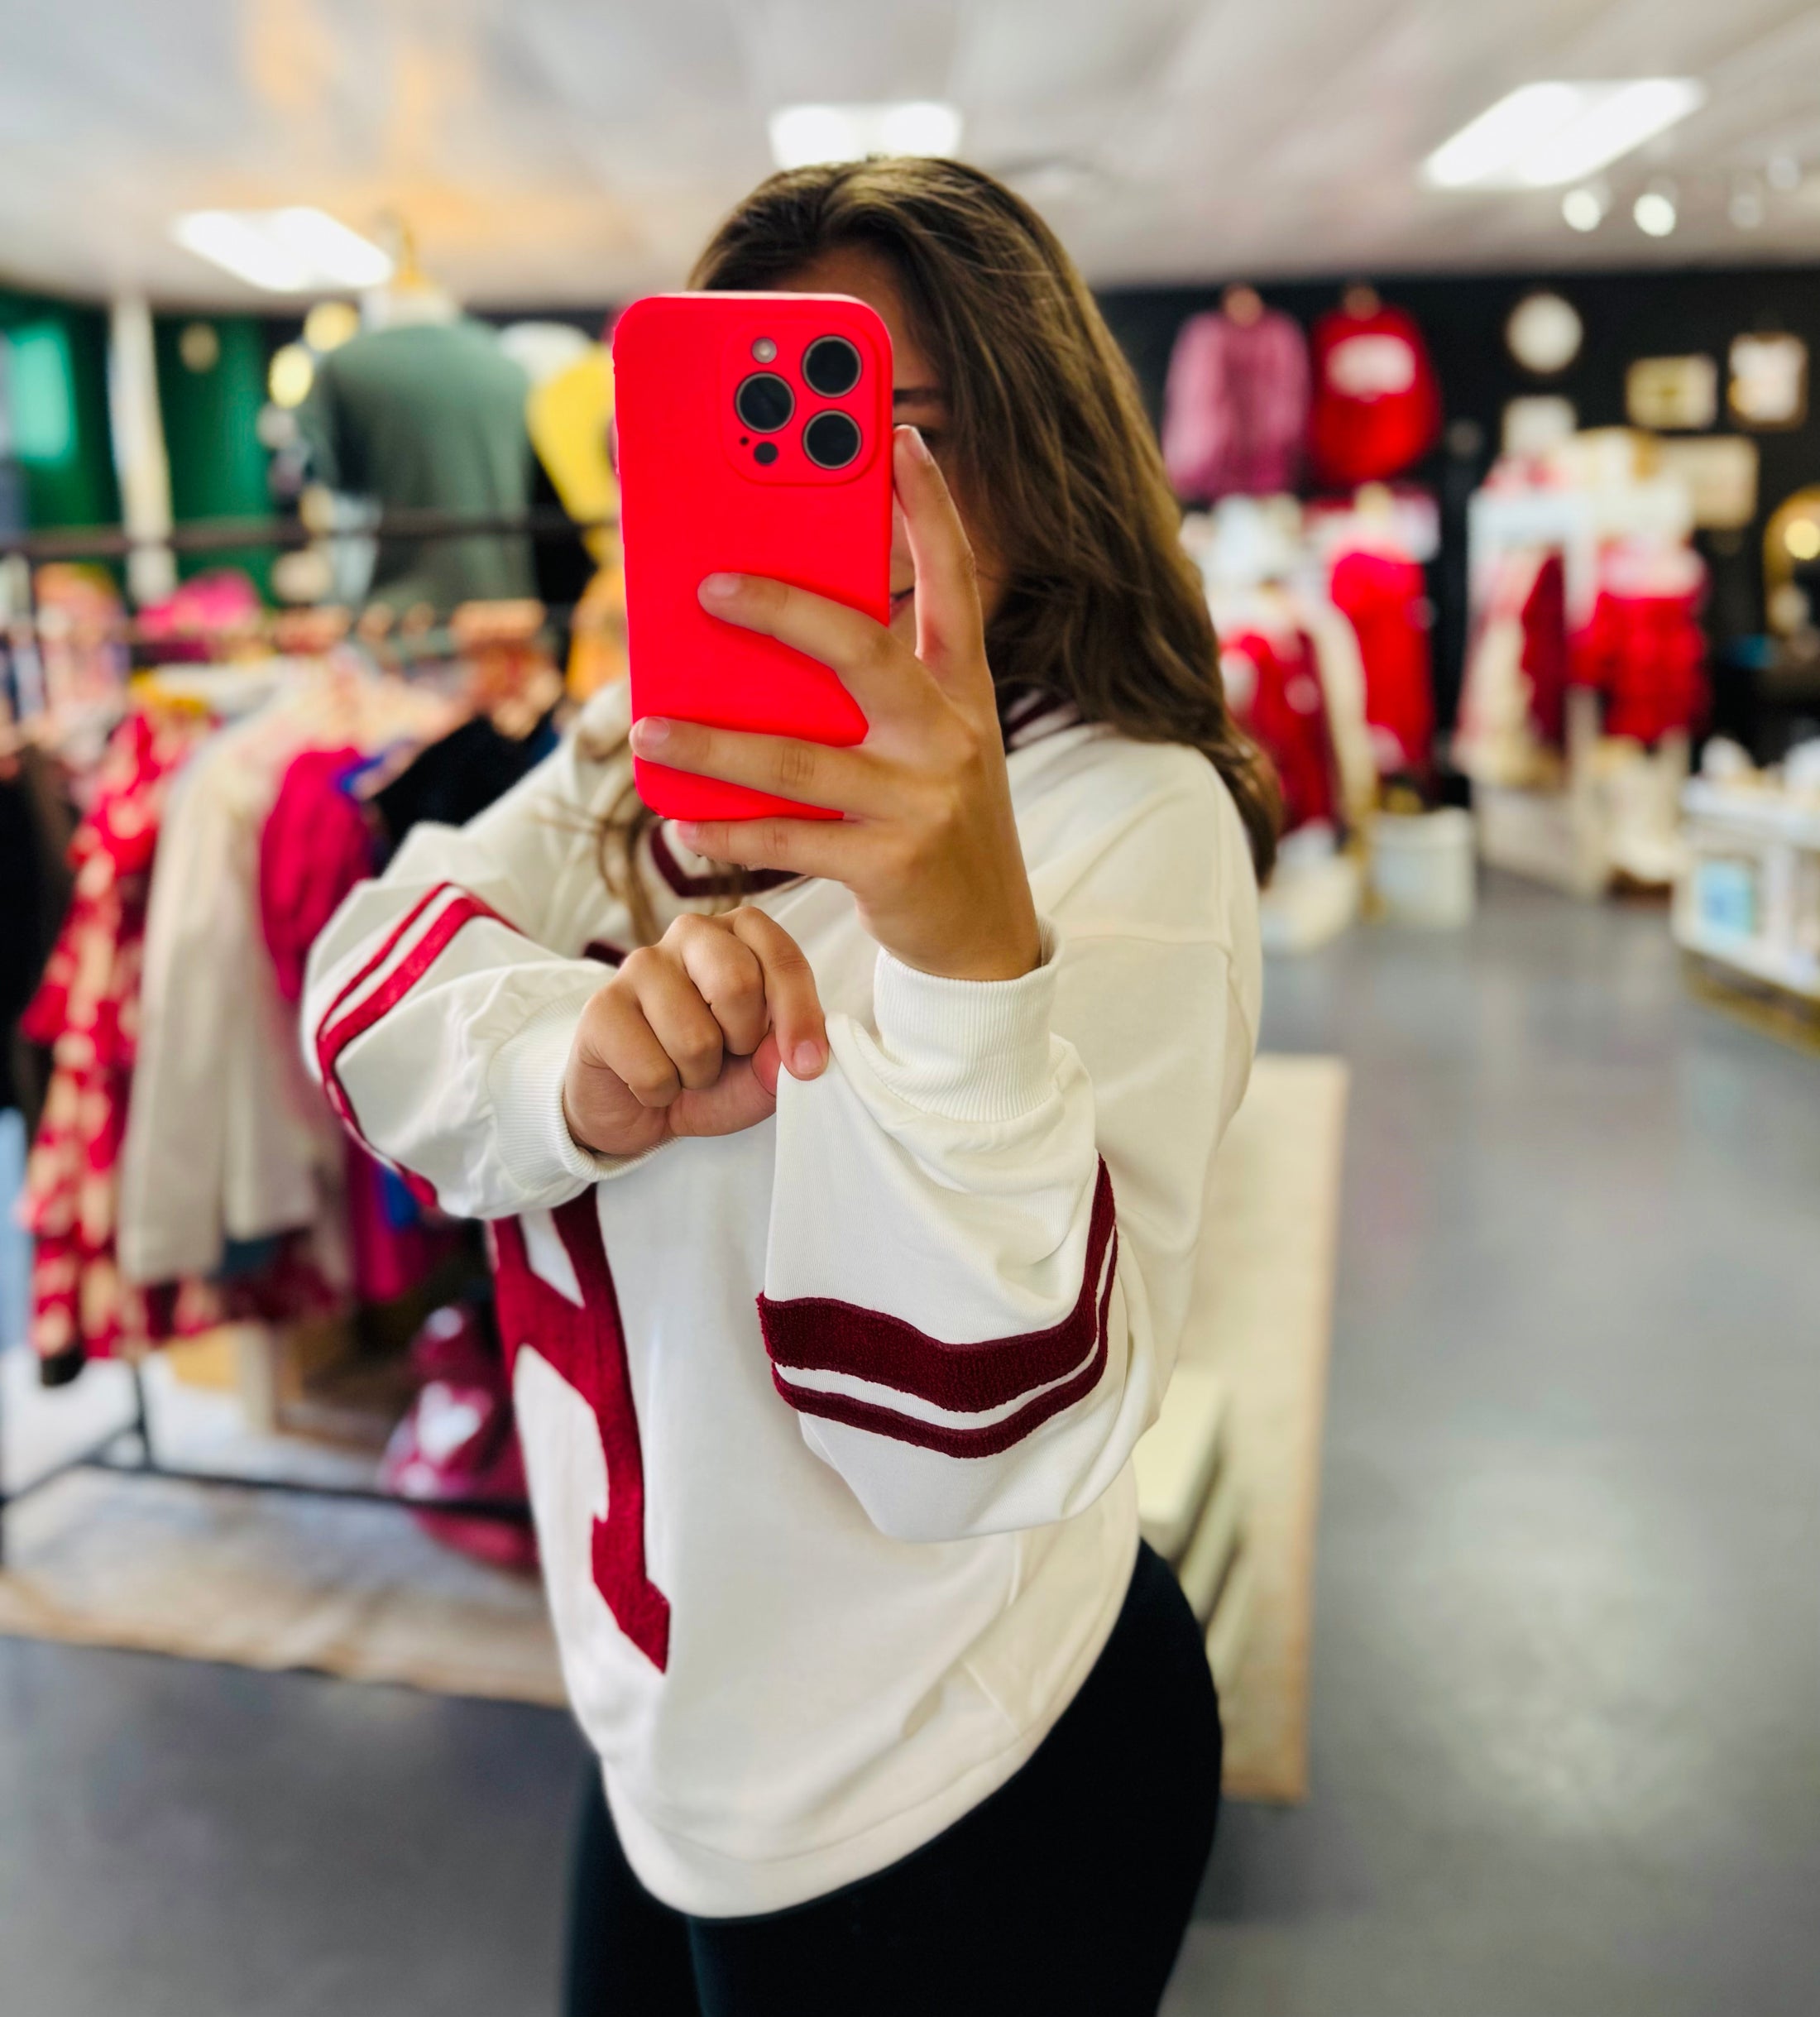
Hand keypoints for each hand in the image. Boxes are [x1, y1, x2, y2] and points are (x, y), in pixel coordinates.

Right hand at [561, 909, 825, 1158]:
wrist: (640, 1107)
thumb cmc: (707, 1073)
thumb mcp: (763, 1070)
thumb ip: (785, 1056)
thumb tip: (793, 1057)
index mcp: (739, 936)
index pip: (781, 957)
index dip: (801, 1016)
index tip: (808, 1064)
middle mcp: (689, 935)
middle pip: (737, 983)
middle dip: (742, 1042)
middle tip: (727, 1054)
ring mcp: (639, 965)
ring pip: (695, 1037)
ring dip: (699, 1075)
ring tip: (684, 1069)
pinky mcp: (600, 1007)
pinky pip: (653, 1070)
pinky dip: (660, 1094)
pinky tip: (649, 1080)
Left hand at [628, 426, 1042, 984]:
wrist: (986, 938)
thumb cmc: (937, 821)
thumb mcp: (930, 743)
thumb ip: (870, 689)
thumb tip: (759, 645)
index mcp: (962, 691)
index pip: (955, 582)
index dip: (930, 509)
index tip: (899, 436)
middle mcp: (950, 734)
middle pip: (864, 650)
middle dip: (785, 609)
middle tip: (709, 586)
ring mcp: (925, 800)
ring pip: (802, 757)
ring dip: (716, 744)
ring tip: (649, 730)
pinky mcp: (893, 863)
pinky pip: (794, 838)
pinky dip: (733, 830)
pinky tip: (684, 821)